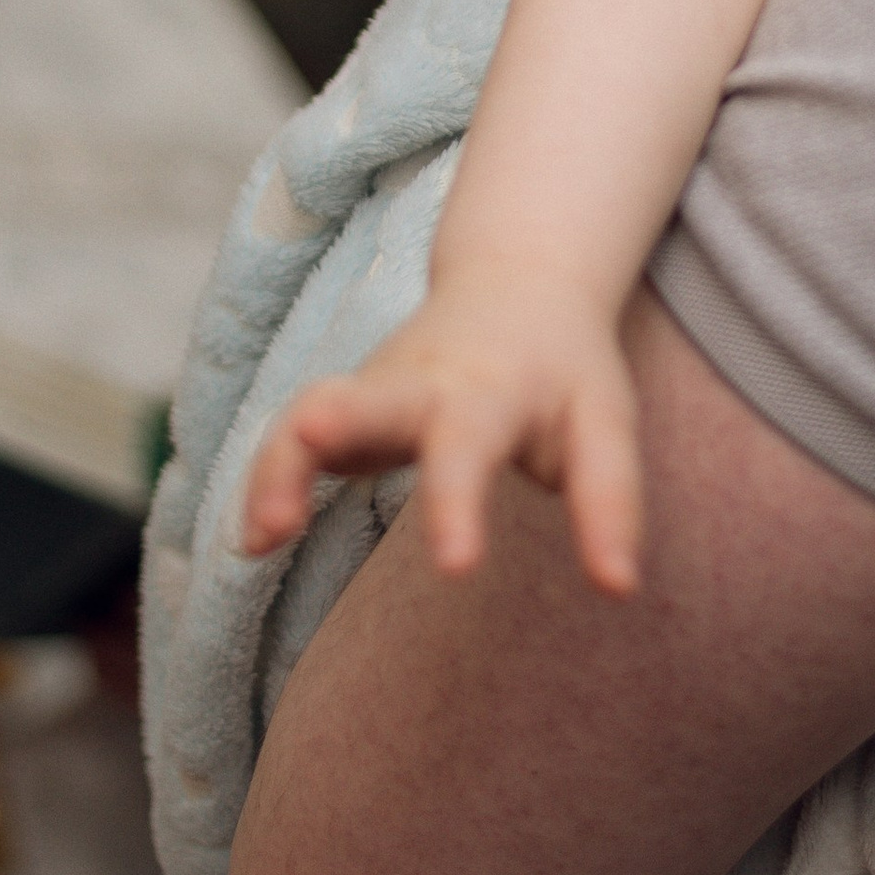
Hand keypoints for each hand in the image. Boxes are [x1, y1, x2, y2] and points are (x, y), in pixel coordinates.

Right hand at [240, 286, 646, 598]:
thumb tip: (620, 590)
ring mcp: (372, 391)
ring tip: (260, 537)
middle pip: (368, 399)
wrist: (516, 284)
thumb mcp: (604, 425)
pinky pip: (288, 443)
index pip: (471, 446)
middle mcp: (419, 383)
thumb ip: (610, 504)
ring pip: (307, 415)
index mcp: (490, 391)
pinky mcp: (343, 411)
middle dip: (332, 424)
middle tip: (310, 442)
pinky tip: (255, 544)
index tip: (455, 567)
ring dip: (277, 467)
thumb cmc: (563, 371)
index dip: (459, 505)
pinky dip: (265, 485)